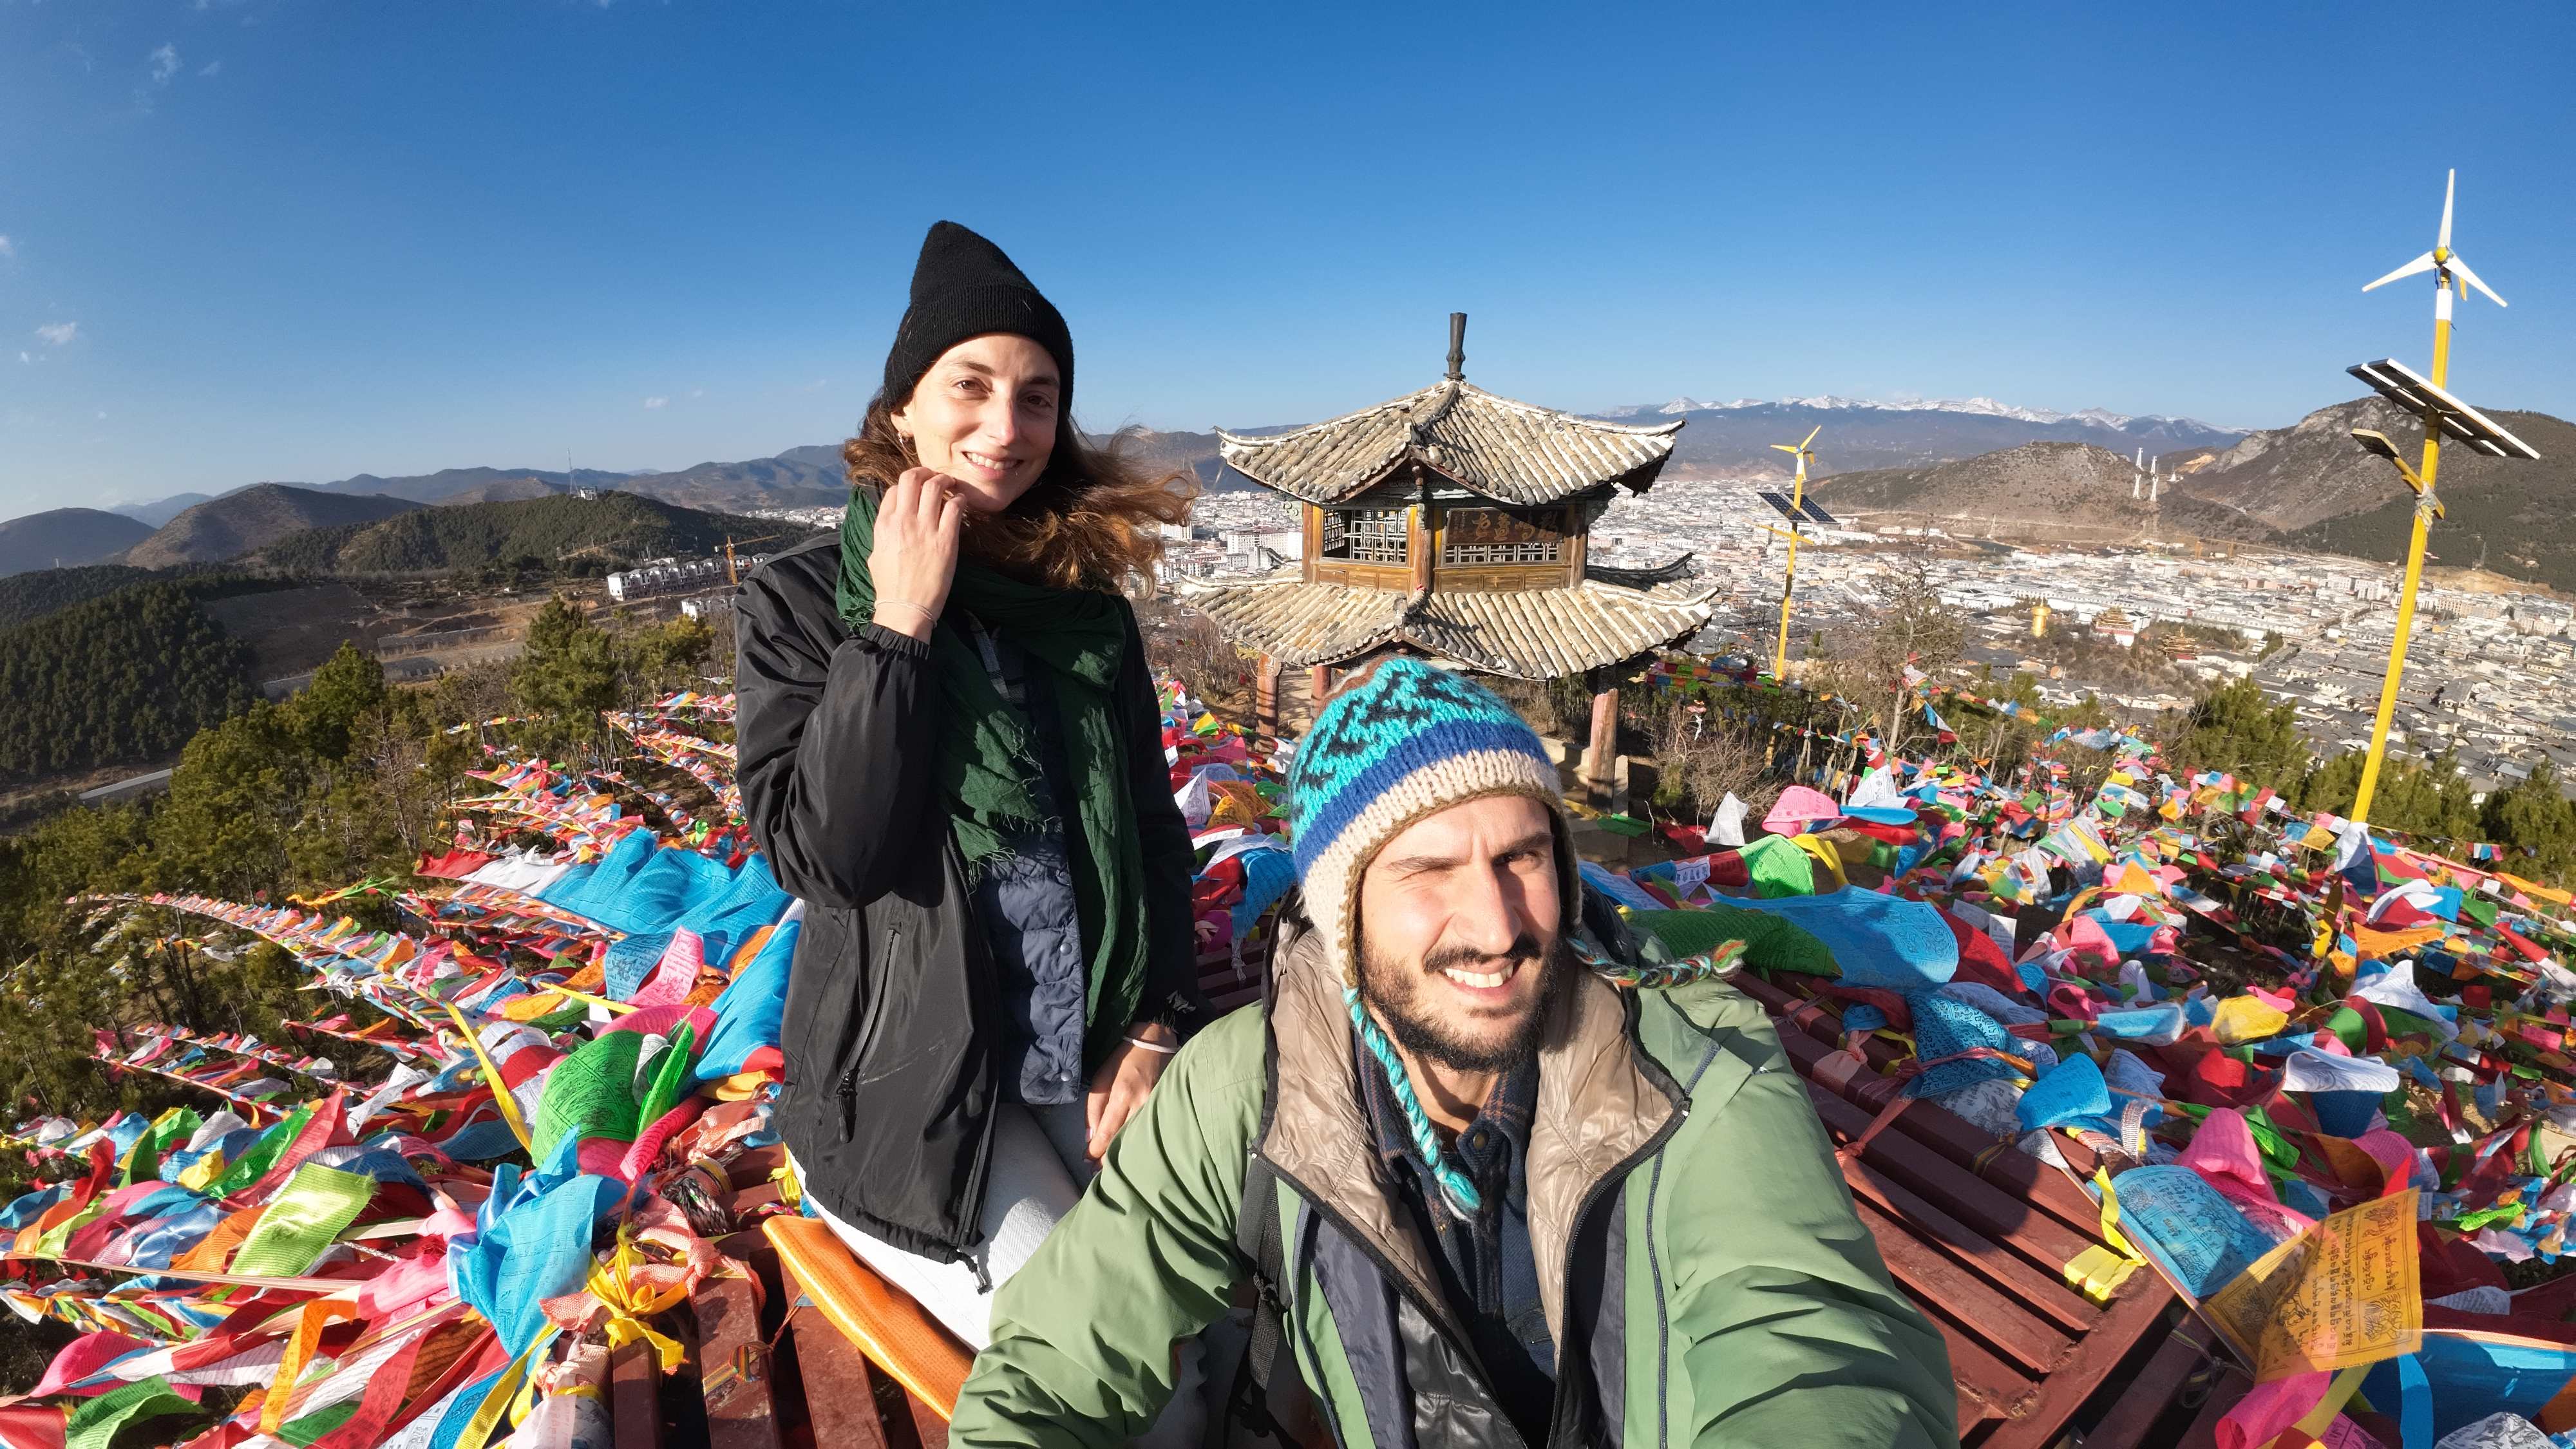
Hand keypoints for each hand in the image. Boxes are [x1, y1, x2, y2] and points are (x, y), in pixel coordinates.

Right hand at [869, 466, 962, 640]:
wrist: (905, 608)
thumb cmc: (889, 585)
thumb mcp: (876, 553)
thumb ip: (883, 530)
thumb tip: (893, 518)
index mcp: (884, 524)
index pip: (894, 489)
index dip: (906, 486)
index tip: (916, 490)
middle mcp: (903, 521)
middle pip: (911, 478)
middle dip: (924, 472)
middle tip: (933, 476)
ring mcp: (925, 529)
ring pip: (935, 486)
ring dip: (945, 480)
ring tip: (950, 484)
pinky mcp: (946, 540)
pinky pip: (955, 507)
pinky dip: (960, 499)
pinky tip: (961, 502)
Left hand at [1084, 1021, 1177, 1161]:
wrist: (1155, 1040)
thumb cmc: (1124, 1057)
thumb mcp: (1102, 1076)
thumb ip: (1094, 1107)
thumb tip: (1091, 1137)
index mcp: (1122, 1094)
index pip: (1107, 1132)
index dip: (1096, 1151)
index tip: (1087, 1161)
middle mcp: (1140, 1103)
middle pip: (1122, 1140)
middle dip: (1107, 1158)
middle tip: (1096, 1171)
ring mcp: (1155, 1106)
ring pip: (1136, 1138)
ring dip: (1122, 1153)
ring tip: (1110, 1166)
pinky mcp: (1164, 1107)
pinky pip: (1147, 1129)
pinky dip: (1137, 1141)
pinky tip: (1130, 1149)